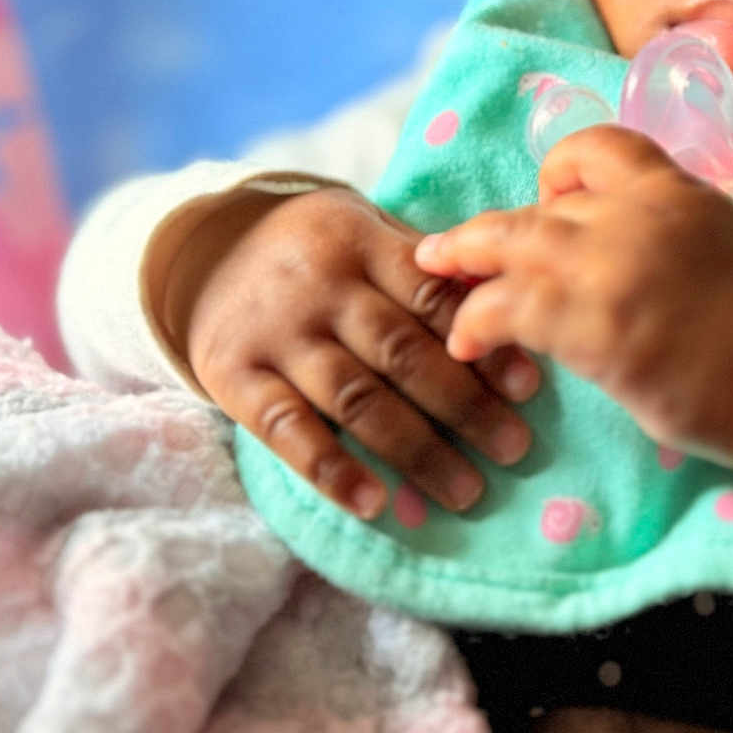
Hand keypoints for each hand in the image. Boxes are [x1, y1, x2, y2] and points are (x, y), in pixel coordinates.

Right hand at [163, 186, 539, 519]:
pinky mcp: (232, 377)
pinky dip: (332, 471)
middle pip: (399, 352)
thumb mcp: (364, 230)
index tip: (527, 387)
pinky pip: (286, 430)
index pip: (429, 294)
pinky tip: (375, 503)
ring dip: (416, 449)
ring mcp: (274, 334)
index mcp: (358, 242)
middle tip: (514, 448)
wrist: (205, 250)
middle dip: (463, 405)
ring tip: (466, 489)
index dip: (480, 341)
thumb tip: (506, 313)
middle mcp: (317, 287)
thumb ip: (422, 268)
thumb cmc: (318, 249)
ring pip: (354, 398)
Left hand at [413, 126, 732, 464]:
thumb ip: (665, 229)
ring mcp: (612, 264)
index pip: (599, 145)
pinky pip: (508, 307)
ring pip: (510, 245)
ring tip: (435, 282)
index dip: (559, 169)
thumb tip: (613, 245)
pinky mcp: (594, 323)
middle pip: (538, 202)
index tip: (546, 202)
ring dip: (463, 265)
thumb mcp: (722, 243)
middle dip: (484, 229)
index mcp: (676, 189)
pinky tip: (466, 344)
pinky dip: (475, 322)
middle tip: (444, 249)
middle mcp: (637, 213)